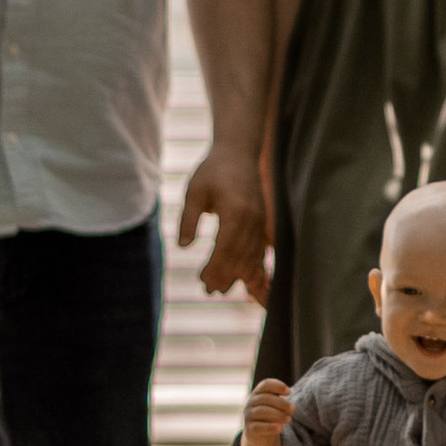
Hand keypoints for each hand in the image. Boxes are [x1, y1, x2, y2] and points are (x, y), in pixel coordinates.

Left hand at [180, 145, 269, 301]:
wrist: (239, 154)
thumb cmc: (213, 171)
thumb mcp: (194, 191)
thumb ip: (188, 218)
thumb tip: (183, 246)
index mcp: (236, 211)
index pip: (226, 247)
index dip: (215, 267)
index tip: (202, 280)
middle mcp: (253, 219)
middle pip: (240, 256)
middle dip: (225, 276)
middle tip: (208, 291)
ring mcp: (260, 223)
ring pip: (252, 257)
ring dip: (238, 276)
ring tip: (220, 290)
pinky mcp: (262, 224)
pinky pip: (260, 252)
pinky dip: (255, 268)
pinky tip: (248, 284)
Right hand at [240, 374, 297, 445]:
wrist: (260, 438)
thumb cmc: (271, 417)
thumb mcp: (275, 406)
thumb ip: (282, 399)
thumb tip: (294, 394)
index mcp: (257, 394)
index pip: (265, 384)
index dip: (277, 386)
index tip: (289, 392)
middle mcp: (250, 403)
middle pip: (265, 398)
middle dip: (281, 403)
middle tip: (293, 409)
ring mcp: (248, 417)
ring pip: (262, 412)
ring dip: (278, 415)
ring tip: (289, 420)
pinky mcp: (249, 430)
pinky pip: (258, 427)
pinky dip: (270, 427)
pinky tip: (280, 428)